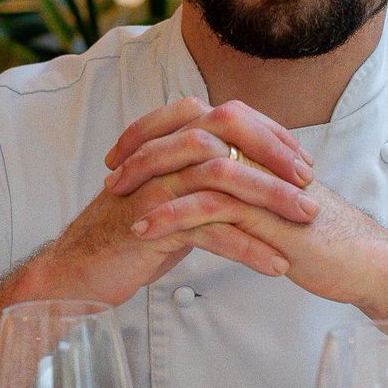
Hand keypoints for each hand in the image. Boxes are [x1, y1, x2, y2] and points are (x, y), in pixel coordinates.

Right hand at [22, 98, 315, 305]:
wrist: (77, 271)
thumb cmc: (126, 234)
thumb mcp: (168, 194)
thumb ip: (198, 176)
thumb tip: (247, 167)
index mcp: (164, 141)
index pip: (225, 116)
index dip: (267, 133)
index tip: (301, 159)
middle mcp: (158, 154)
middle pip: (226, 136)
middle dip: (274, 157)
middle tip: (310, 183)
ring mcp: (153, 186)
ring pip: (221, 177)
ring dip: (269, 198)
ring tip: (305, 220)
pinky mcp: (151, 223)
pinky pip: (208, 229)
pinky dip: (246, 246)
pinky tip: (274, 265)